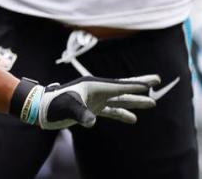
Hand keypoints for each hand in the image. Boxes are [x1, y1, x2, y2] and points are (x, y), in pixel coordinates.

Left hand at [30, 75, 159, 129]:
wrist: (43, 109)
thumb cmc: (55, 105)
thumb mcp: (69, 108)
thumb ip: (82, 114)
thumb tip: (93, 122)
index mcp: (95, 85)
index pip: (121, 85)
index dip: (137, 84)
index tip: (152, 82)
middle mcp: (98, 90)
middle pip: (124, 87)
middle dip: (140, 85)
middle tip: (158, 80)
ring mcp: (96, 99)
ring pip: (120, 100)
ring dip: (135, 101)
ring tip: (153, 103)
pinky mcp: (92, 108)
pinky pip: (112, 110)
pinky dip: (122, 114)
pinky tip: (133, 119)